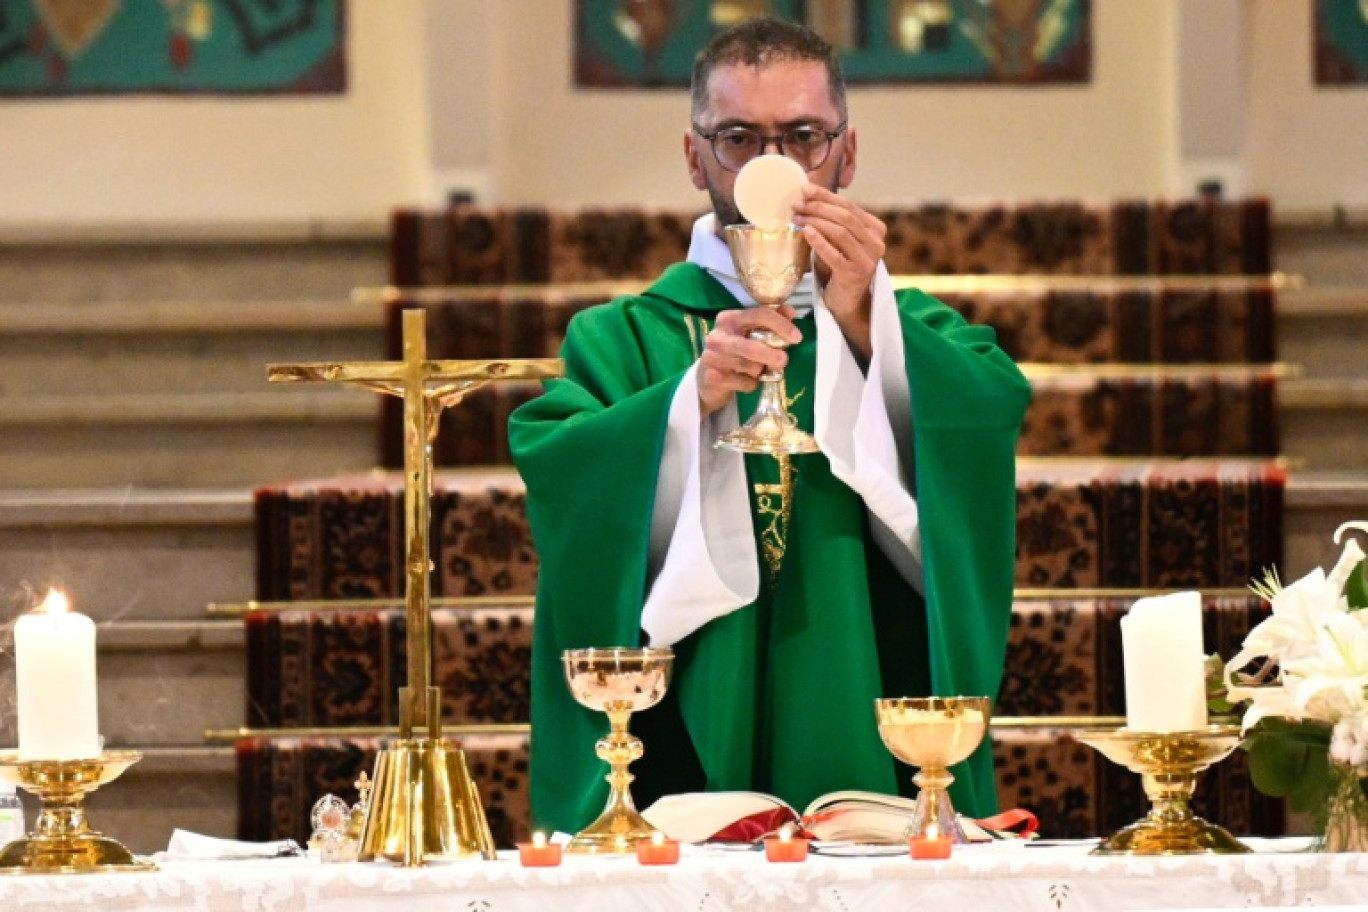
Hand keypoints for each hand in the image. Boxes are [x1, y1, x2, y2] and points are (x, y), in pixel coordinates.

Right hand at [697, 305, 801, 418]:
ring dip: (760, 371)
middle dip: (772, 355)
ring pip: (751, 367)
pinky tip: (744, 380)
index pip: (759, 314)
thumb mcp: (749, 333)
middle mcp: (717, 336)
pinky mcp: (713, 378)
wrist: (707, 379)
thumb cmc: (733, 352)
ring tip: (755, 370)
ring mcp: (713, 358)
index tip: (797, 337)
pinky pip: (745, 383)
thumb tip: (790, 311)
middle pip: (753, 346)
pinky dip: (751, 384)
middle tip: (784, 360)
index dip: (781, 325)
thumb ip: (769, 320)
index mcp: (728, 319)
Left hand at [793, 185, 884, 360]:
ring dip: (815, 222)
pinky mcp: (854, 275)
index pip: (849, 206)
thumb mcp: (840, 240)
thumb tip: (806, 194)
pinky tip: (806, 232)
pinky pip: (834, 254)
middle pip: (845, 217)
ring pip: (840, 232)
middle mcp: (877, 243)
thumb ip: (832, 220)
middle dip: (818, 208)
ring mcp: (868, 260)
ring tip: (796, 218)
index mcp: (876, 229)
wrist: (847, 301)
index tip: (804, 190)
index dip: (826, 196)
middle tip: (796, 205)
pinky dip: (819, 241)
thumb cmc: (839, 266)